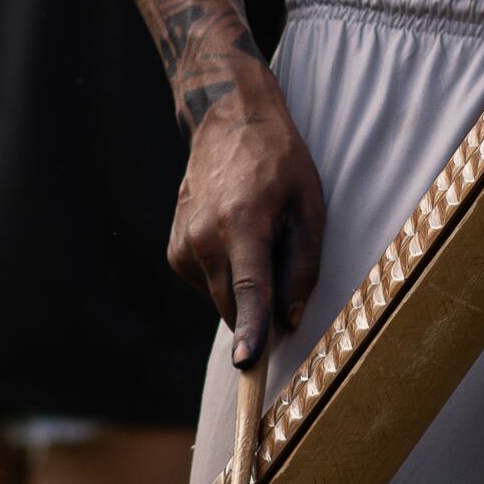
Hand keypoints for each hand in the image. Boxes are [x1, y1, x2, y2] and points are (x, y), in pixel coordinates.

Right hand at [171, 68, 323, 369]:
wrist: (226, 119)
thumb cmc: (278, 161)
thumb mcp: (309, 206)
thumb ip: (303, 266)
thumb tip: (291, 318)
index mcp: (243, 223)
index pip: (250, 289)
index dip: (252, 330)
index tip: (247, 364)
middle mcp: (204, 238)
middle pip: (235, 305)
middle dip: (260, 307)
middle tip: (280, 259)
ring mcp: (183, 245)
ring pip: (221, 297)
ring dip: (243, 286)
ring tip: (256, 234)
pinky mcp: (174, 251)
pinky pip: (208, 284)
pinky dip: (226, 273)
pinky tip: (234, 236)